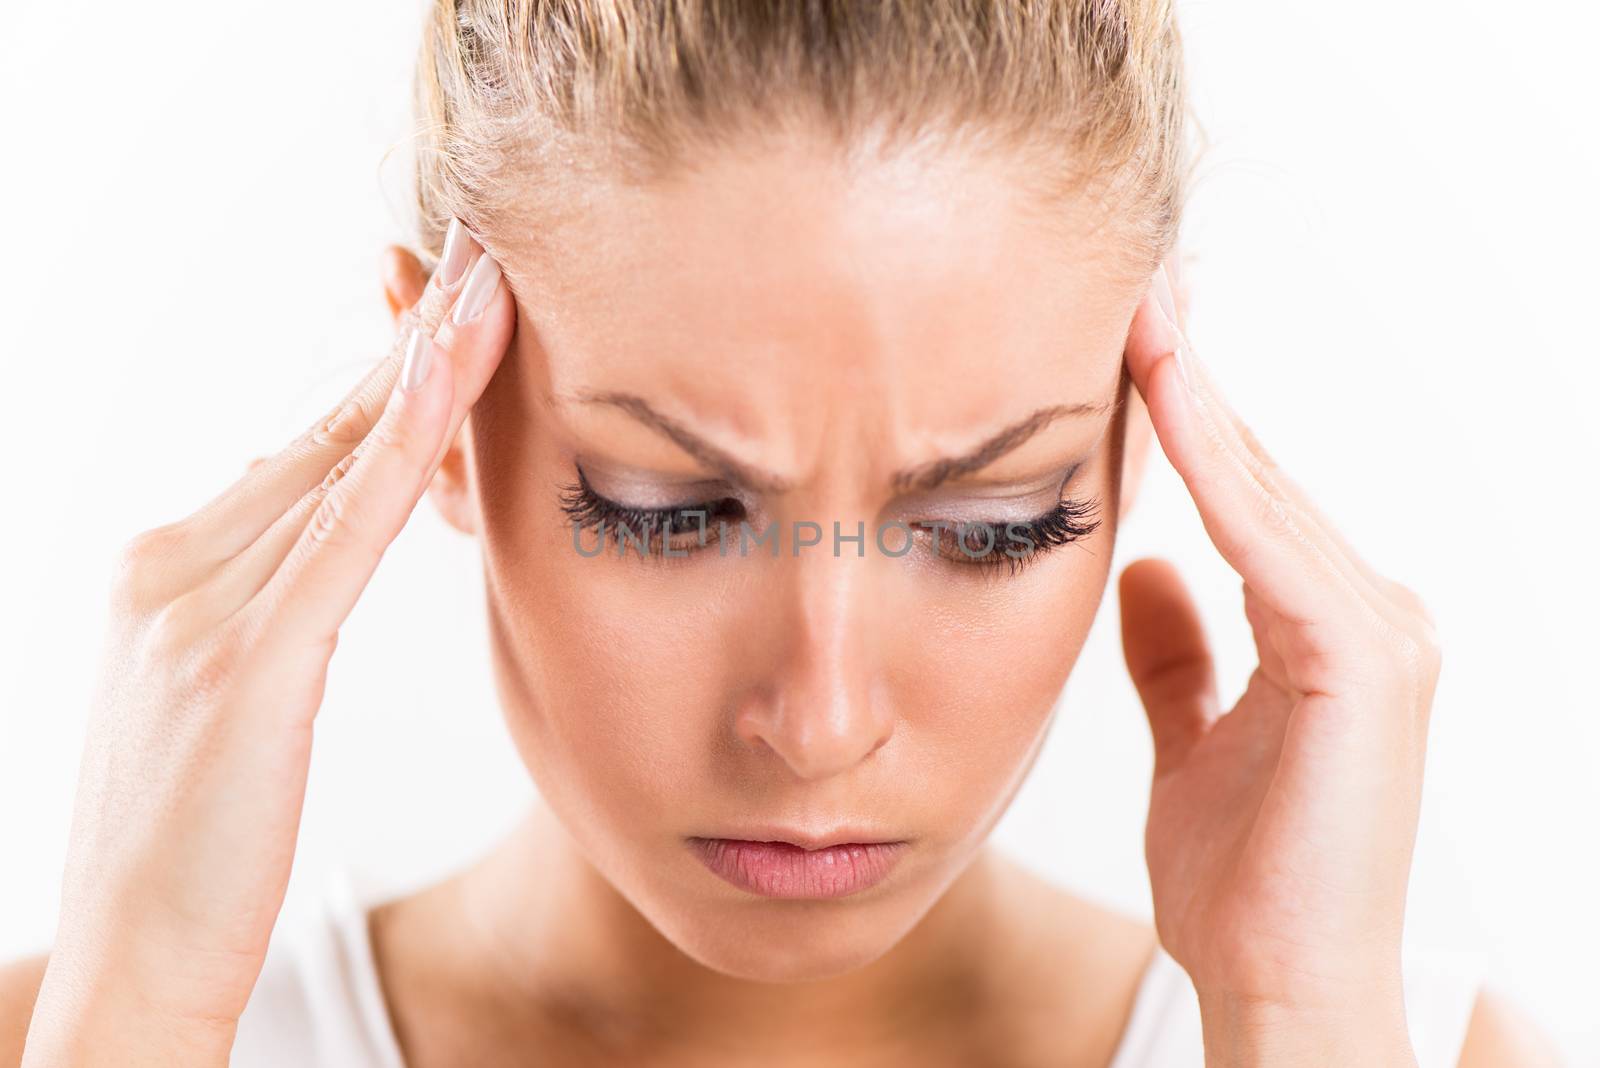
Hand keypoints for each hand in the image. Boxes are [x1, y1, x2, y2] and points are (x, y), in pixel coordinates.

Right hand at [22, 224, 512, 1066]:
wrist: (133, 960)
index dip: (391, 374)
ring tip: (498, 281)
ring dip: (425, 365)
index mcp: (172, 569)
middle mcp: (176, 564)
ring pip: (338, 460)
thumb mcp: (234, 703)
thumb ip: (275, 614)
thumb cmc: (195, 845)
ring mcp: (200, 606)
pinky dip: (401, 444)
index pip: (308, 451)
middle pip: (325, 433)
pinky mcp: (244, 661)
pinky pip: (341, 529)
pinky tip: (454, 376)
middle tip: (494, 255)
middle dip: (415, 342)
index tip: (460, 304)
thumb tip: (332, 550)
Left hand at [1119, 265, 1439, 1065]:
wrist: (1277, 981)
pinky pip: (1269, 543)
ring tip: (1136, 306)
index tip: (1120, 338)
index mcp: (1328, 630)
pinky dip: (1217, 468)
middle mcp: (1369, 614)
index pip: (1246, 499)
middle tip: (1128, 282)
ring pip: (1265, 490)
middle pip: (1258, 474)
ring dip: (1196, 395)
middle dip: (1187, 378)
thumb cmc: (1242, 879)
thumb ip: (1177, 657)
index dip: (1183, 419)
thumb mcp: (1190, 741)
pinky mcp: (1361, 662)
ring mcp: (1379, 633)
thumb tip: (1145, 573)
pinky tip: (1167, 397)